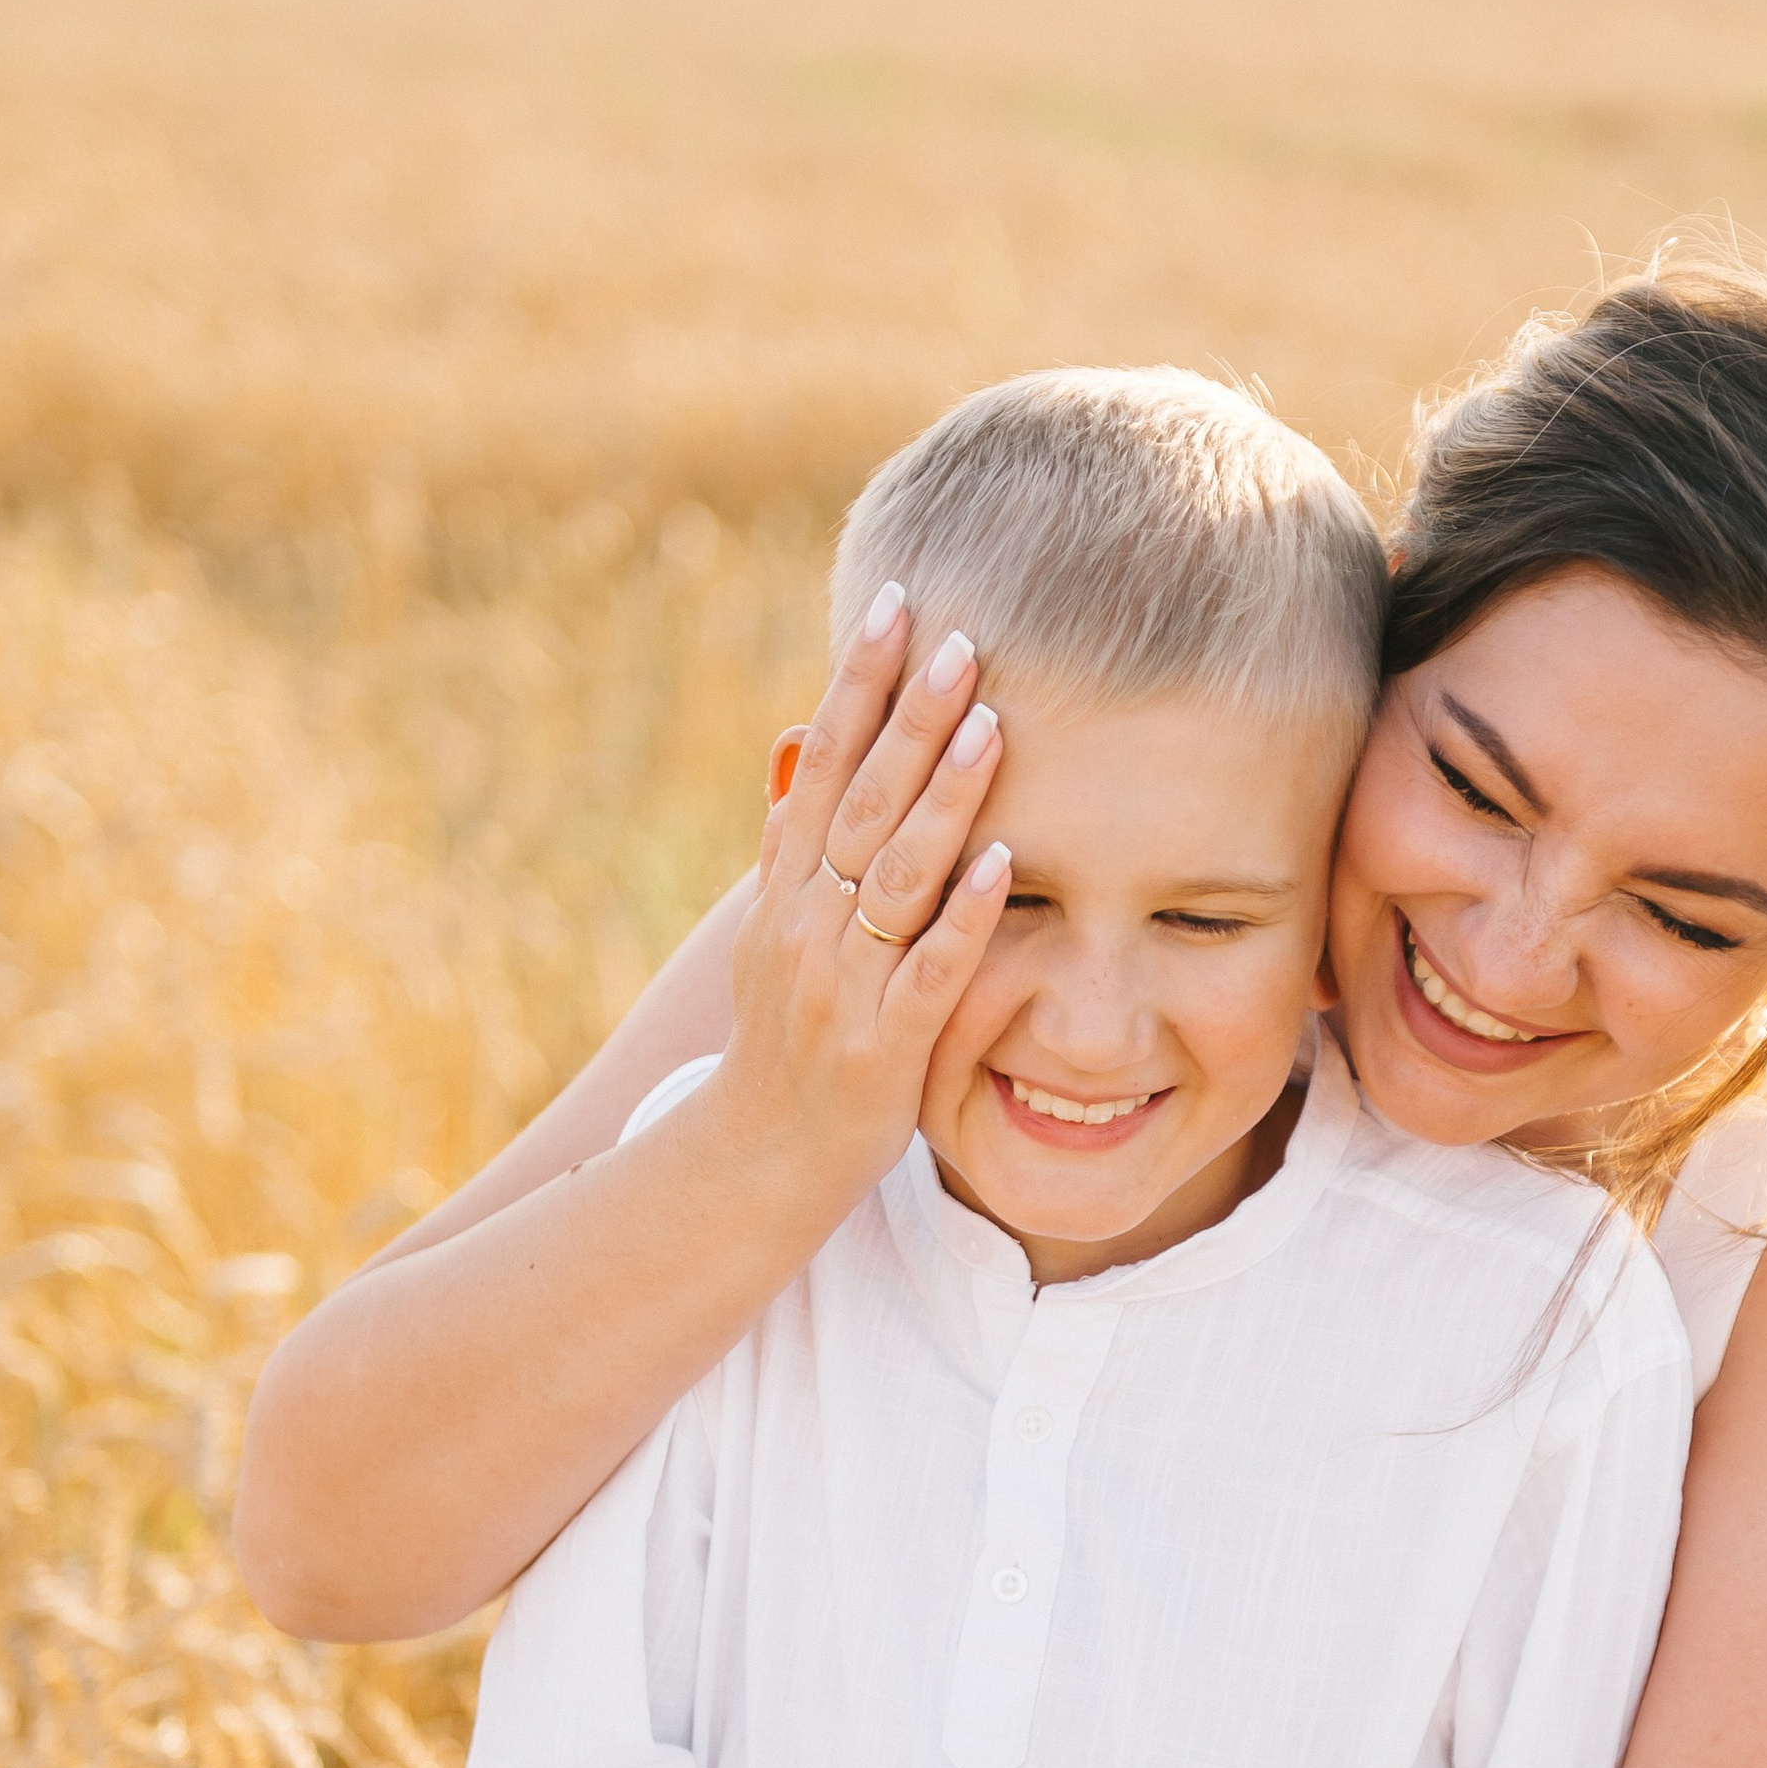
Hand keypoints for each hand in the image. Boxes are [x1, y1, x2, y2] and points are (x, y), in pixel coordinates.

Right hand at [704, 586, 1009, 1209]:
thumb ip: (796, 844)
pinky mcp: (883, 1048)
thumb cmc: (790, 1039)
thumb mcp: (779, 934)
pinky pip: (931, 972)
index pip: (823, 765)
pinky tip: (1008, 865)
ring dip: (946, 798)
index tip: (895, 606)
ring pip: (896, 876)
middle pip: (862, 802)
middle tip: (961, 637)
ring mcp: (842, 985)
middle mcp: (806, 924)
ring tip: (993, 724)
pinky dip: (966, 917)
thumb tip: (801, 746)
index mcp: (786, 889)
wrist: (758, 1161)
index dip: (858, 685)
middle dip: (910, 717)